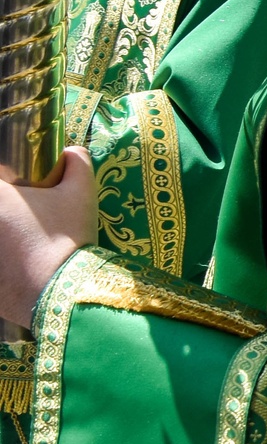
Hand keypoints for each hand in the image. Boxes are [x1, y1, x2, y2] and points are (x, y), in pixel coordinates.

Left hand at [0, 148, 96, 327]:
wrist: (63, 291)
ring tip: (18, 242)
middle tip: (19, 215)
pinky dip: (5, 261)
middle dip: (6, 210)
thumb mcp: (81, 194)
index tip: (15, 188)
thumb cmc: (67, 237)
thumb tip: (72, 152)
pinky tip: (16, 265)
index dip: (4, 185)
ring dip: (4, 237)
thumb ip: (77, 164)